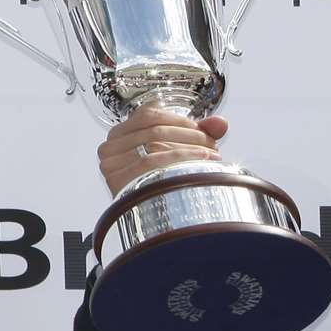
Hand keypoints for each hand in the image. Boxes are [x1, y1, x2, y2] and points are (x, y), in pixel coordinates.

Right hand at [95, 106, 226, 193]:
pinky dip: (180, 157)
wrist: (152, 215)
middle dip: (190, 135)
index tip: (200, 129)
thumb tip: (220, 123)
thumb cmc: (163, 178)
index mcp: (119, 134)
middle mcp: (110, 147)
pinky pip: (152, 160)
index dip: (180, 119)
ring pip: (155, 143)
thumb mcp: (178, 149)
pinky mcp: (117, 179)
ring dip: (189, 146)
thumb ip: (200, 133)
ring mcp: (111, 164)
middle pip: (155, 130)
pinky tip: (200, 161)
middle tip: (212, 143)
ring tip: (211, 154)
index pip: (149, 115)